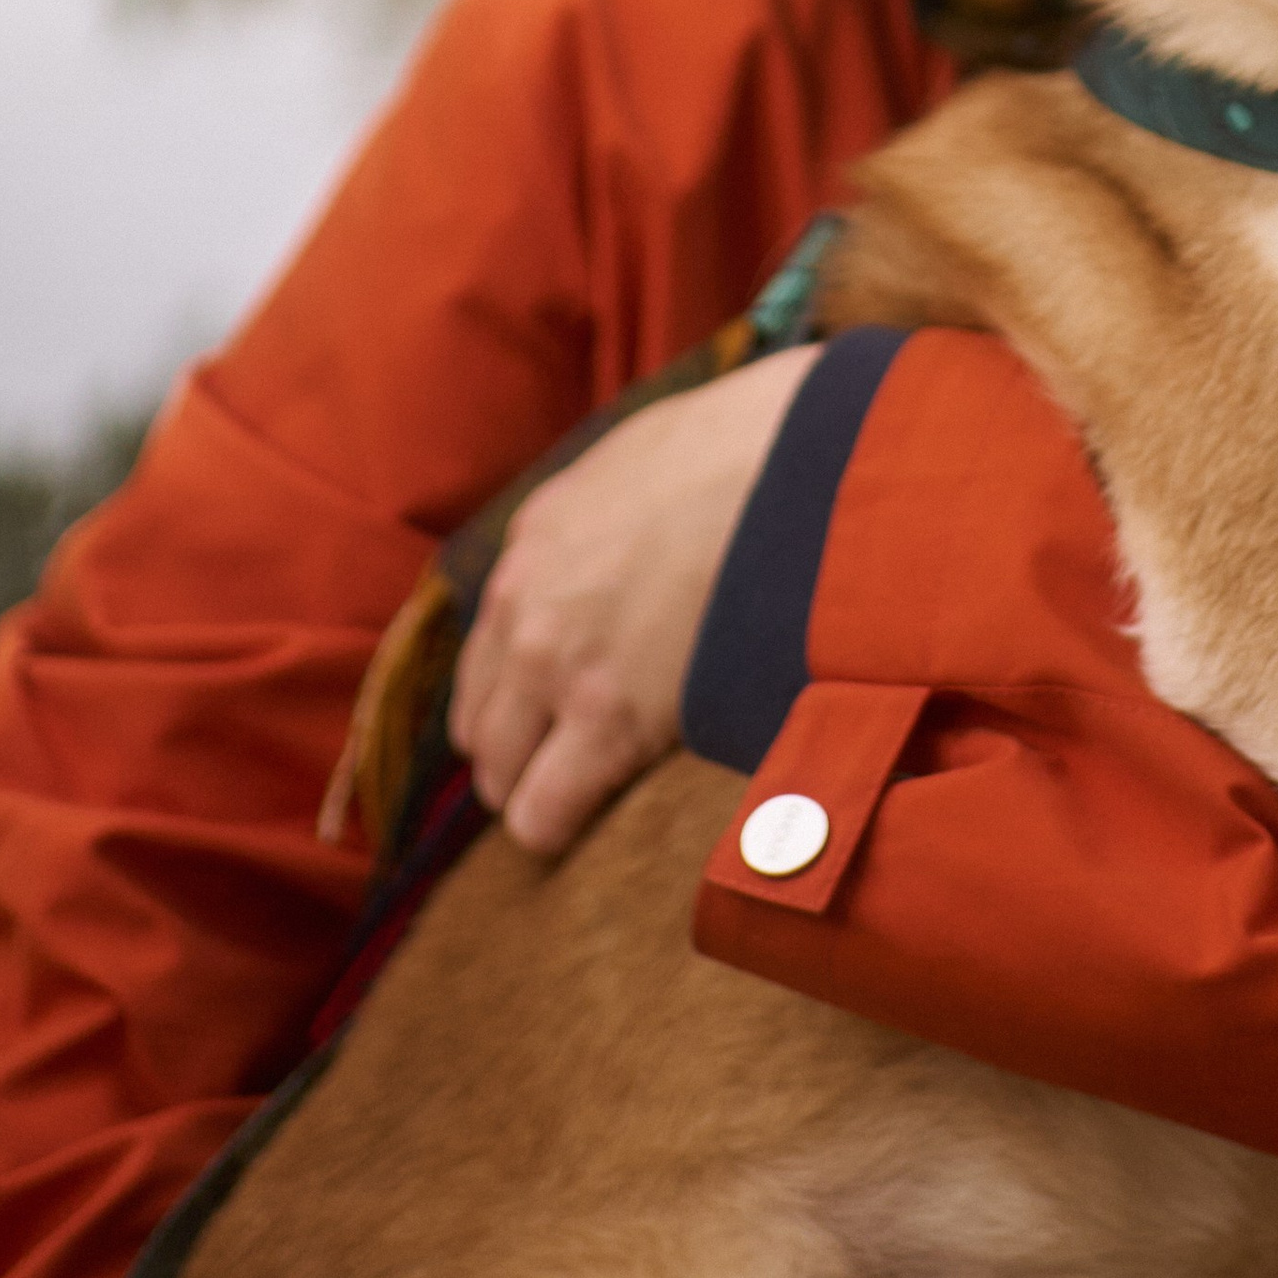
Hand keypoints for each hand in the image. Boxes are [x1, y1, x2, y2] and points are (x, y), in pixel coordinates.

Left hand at [448, 344, 819, 858]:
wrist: (797, 460)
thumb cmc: (750, 445)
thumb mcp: (647, 458)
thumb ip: (616, 512)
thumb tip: (642, 536)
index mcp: (534, 544)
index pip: (487, 653)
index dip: (519, 696)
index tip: (555, 716)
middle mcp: (526, 607)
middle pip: (480, 723)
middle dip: (518, 753)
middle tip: (570, 771)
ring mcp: (559, 665)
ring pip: (501, 775)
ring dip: (535, 792)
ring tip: (585, 806)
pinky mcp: (610, 718)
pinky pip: (545, 811)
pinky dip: (558, 828)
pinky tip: (588, 832)